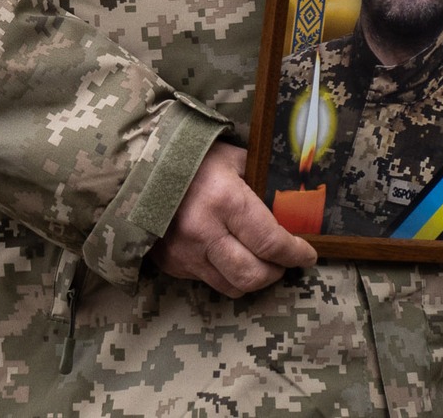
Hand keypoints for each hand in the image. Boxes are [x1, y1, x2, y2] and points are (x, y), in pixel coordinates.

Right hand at [152, 142, 316, 297]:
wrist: (135, 164)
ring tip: (257, 260)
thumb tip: (296, 199)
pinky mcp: (170, 263)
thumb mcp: (232, 157)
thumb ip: (262, 179)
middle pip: (253, 275)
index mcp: (225, 200)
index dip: (295, 254)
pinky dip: (223, 273)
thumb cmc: (190, 156)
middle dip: (276, 272)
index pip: (271, 243)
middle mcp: (204, 232)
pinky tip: (225, 253)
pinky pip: (207, 280)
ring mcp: (184, 252)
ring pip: (232, 286)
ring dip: (252, 278)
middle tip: (283, 261)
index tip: (307, 254)